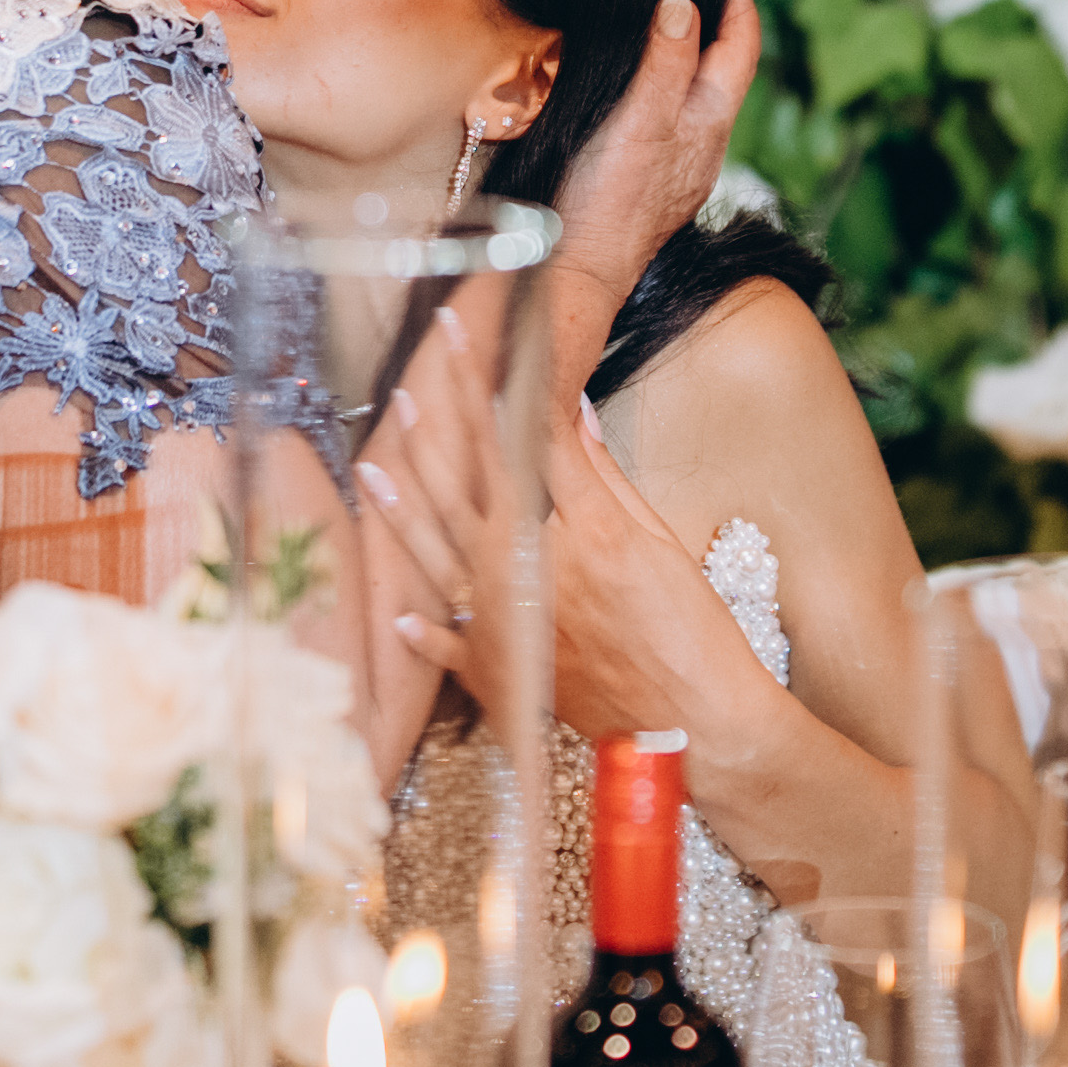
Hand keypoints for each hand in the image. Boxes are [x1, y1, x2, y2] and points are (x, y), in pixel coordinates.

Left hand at [360, 313, 769, 758]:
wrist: (694, 728)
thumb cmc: (693, 635)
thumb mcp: (659, 543)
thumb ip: (605, 479)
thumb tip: (573, 415)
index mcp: (576, 531)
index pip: (525, 433)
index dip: (496, 379)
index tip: (472, 337)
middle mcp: (527, 569)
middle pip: (467, 483)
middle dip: (435, 425)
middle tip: (412, 380)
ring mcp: (505, 622)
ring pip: (436, 551)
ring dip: (402, 506)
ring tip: (373, 466)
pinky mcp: (501, 672)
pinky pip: (448, 645)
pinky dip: (425, 630)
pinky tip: (402, 614)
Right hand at [538, 0, 761, 335]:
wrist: (578, 272)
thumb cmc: (610, 200)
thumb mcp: (641, 120)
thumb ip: (666, 62)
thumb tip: (685, 2)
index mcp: (710, 121)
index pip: (742, 47)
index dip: (739, 2)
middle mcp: (703, 142)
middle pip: (723, 68)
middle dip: (716, 21)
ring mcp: (677, 163)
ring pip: (694, 94)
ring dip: (687, 52)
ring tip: (662, 14)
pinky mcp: (647, 177)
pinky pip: (666, 115)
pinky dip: (660, 82)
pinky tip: (632, 79)